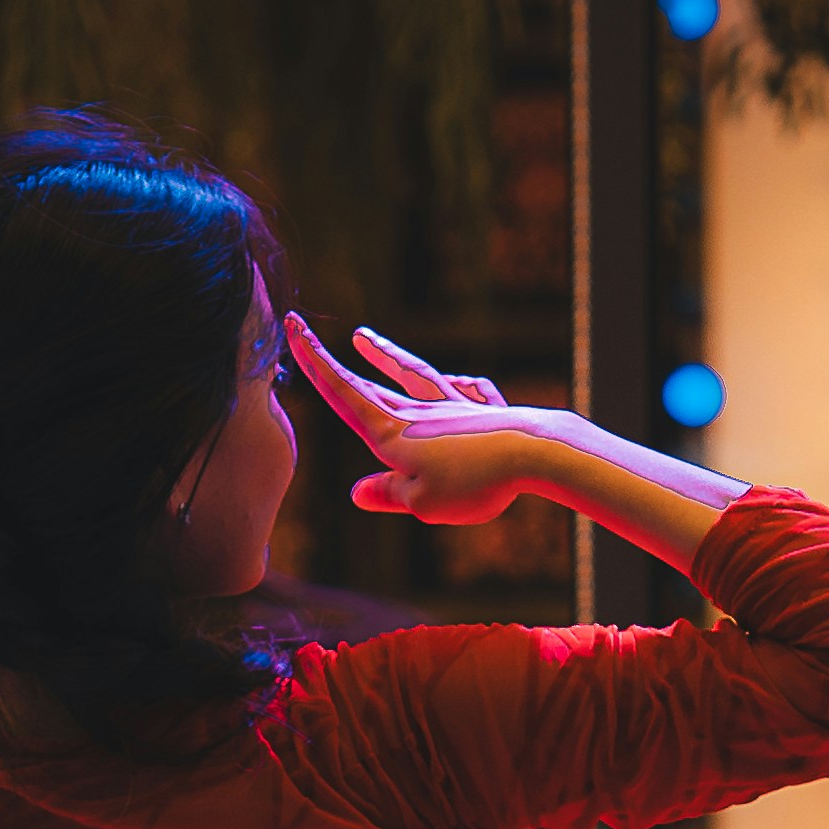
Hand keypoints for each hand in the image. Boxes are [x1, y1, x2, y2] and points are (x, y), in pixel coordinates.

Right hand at [286, 314, 561, 529]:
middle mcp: (419, 413)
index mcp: (392, 433)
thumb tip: (356, 493)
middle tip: (306, 333)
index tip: (292, 326)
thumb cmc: (475, 482)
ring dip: (387, 357)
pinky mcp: (486, 412)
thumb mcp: (422, 502)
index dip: (313, 362)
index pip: (343, 393)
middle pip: (370, 384)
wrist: (536, 452)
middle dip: (335, 362)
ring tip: (365, 336)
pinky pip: (466, 393)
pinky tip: (459, 385)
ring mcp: (453, 407)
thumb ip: (388, 495)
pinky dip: (458, 389)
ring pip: (414, 376)